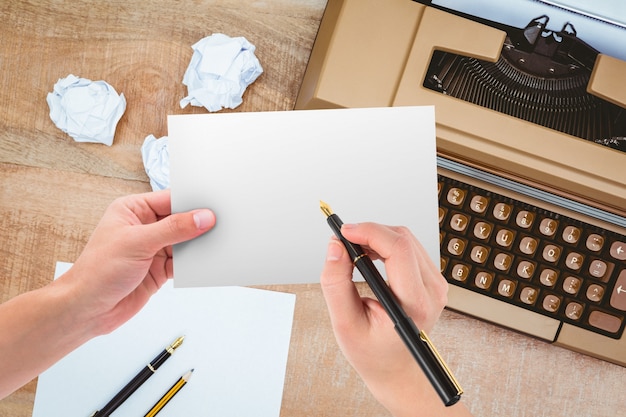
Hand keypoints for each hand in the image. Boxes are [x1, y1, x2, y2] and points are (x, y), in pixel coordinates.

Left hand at [63, 189, 215, 334]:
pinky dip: (195, 263)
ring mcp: (153, 248)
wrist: (88, 309)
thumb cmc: (98, 271)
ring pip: (185, 241)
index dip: (192, 202)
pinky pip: (184, 262)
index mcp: (133, 210)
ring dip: (199, 244)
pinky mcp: (159, 269)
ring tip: (220, 243)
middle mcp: (144, 226)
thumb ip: (173, 229)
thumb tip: (203, 217)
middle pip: (181, 220)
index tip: (214, 206)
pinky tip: (207, 262)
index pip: (170, 200)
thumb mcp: (138, 242)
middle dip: (199, 223)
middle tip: (223, 223)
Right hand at [320, 223, 469, 416]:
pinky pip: (408, 248)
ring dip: (376, 237)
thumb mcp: (345, 324)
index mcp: (415, 304)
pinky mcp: (430, 279)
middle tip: (343, 241)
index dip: (369, 232)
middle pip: (402, 239)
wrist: (395, 369)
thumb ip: (336, 284)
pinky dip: (385, 245)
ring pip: (405, 239)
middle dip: (369, 232)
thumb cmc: (371, 352)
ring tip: (353, 251)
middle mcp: (432, 290)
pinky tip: (368, 256)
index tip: (344, 231)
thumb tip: (335, 247)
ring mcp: (435, 284)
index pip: (399, 250)